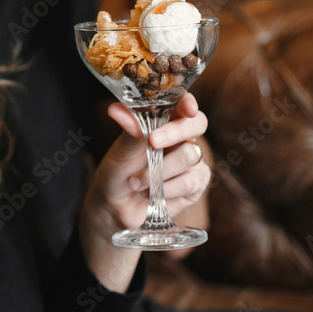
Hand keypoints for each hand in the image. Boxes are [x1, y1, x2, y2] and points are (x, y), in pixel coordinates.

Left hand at [77, 93, 209, 291]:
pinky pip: (190, 181)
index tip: (186, 107)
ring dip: (159, 170)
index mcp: (164, 121)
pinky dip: (167, 189)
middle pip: (197, 124)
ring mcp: (192, 161)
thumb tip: (117, 108)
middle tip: (152, 142)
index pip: (184, 104)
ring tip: (137, 181)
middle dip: (174, 133)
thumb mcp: (119, 150)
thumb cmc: (117, 173)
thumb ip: (128, 130)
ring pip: (190, 155)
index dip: (188, 103)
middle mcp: (182, 137)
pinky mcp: (196, 184)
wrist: (116, 208)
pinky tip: (153, 194)